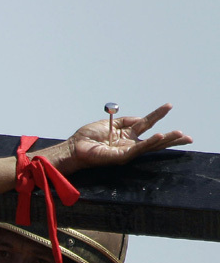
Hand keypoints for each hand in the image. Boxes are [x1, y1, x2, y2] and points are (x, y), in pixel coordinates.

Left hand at [61, 103, 190, 170]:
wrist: (74, 147)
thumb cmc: (87, 137)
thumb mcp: (110, 123)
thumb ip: (126, 120)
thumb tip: (142, 118)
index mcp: (126, 135)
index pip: (147, 124)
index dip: (157, 115)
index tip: (169, 105)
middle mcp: (129, 144)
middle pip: (154, 140)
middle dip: (171, 138)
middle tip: (188, 137)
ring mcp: (126, 152)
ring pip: (150, 145)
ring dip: (166, 140)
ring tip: (181, 135)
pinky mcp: (120, 157)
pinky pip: (137, 149)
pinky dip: (149, 143)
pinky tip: (159, 136)